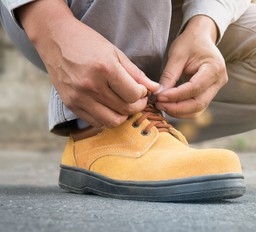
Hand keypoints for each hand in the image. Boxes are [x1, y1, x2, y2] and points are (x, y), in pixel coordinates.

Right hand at [18, 1, 158, 127]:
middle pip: (125, 109)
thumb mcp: (115, 52)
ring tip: (124, 104)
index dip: (143, 94)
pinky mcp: (71, 104)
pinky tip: (109, 107)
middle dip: (137, 105)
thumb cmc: (87, 42)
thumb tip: (155, 88)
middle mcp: (91, 86)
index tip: (142, 90)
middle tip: (137, 98)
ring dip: (123, 115)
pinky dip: (107, 118)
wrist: (55, 38)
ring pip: (113, 121)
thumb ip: (136, 73)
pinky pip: (96, 122)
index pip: (133, 94)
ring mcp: (79, 97)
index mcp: (105, 69)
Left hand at [156, 16, 227, 118]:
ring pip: (198, 109)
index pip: (194, 88)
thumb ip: (169, 75)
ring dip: (179, 111)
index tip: (159, 97)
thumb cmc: (190, 42)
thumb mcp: (177, 55)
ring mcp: (216, 89)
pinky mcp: (209, 93)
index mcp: (214, 68)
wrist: (202, 37)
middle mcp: (219, 81)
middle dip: (177, 108)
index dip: (176, 95)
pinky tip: (170, 105)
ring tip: (162, 106)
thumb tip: (159, 94)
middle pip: (199, 103)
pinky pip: (197, 107)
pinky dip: (183, 110)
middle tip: (159, 104)